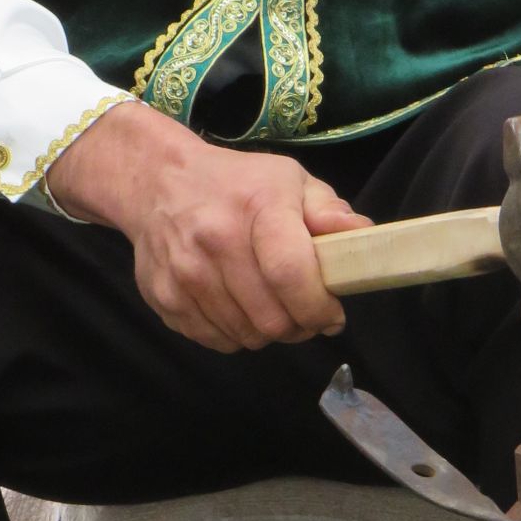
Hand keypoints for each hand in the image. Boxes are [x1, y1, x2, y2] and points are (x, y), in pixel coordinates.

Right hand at [44, 100, 369, 353]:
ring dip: (268, 332)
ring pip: (246, 336)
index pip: (291, 274)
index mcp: (256, 207)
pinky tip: (239, 307)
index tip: (332, 314)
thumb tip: (361, 234)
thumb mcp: (289, 180)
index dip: (319, 307)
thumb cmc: (236, 184)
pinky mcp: (165, 298)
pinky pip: (216, 341)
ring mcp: (185, 273)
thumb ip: (328, 210)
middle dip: (299, 326)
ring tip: (273, 308)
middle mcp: (215, 240)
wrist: (159, 183)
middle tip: (305, 314)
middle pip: (271, 318)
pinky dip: (236, 334)